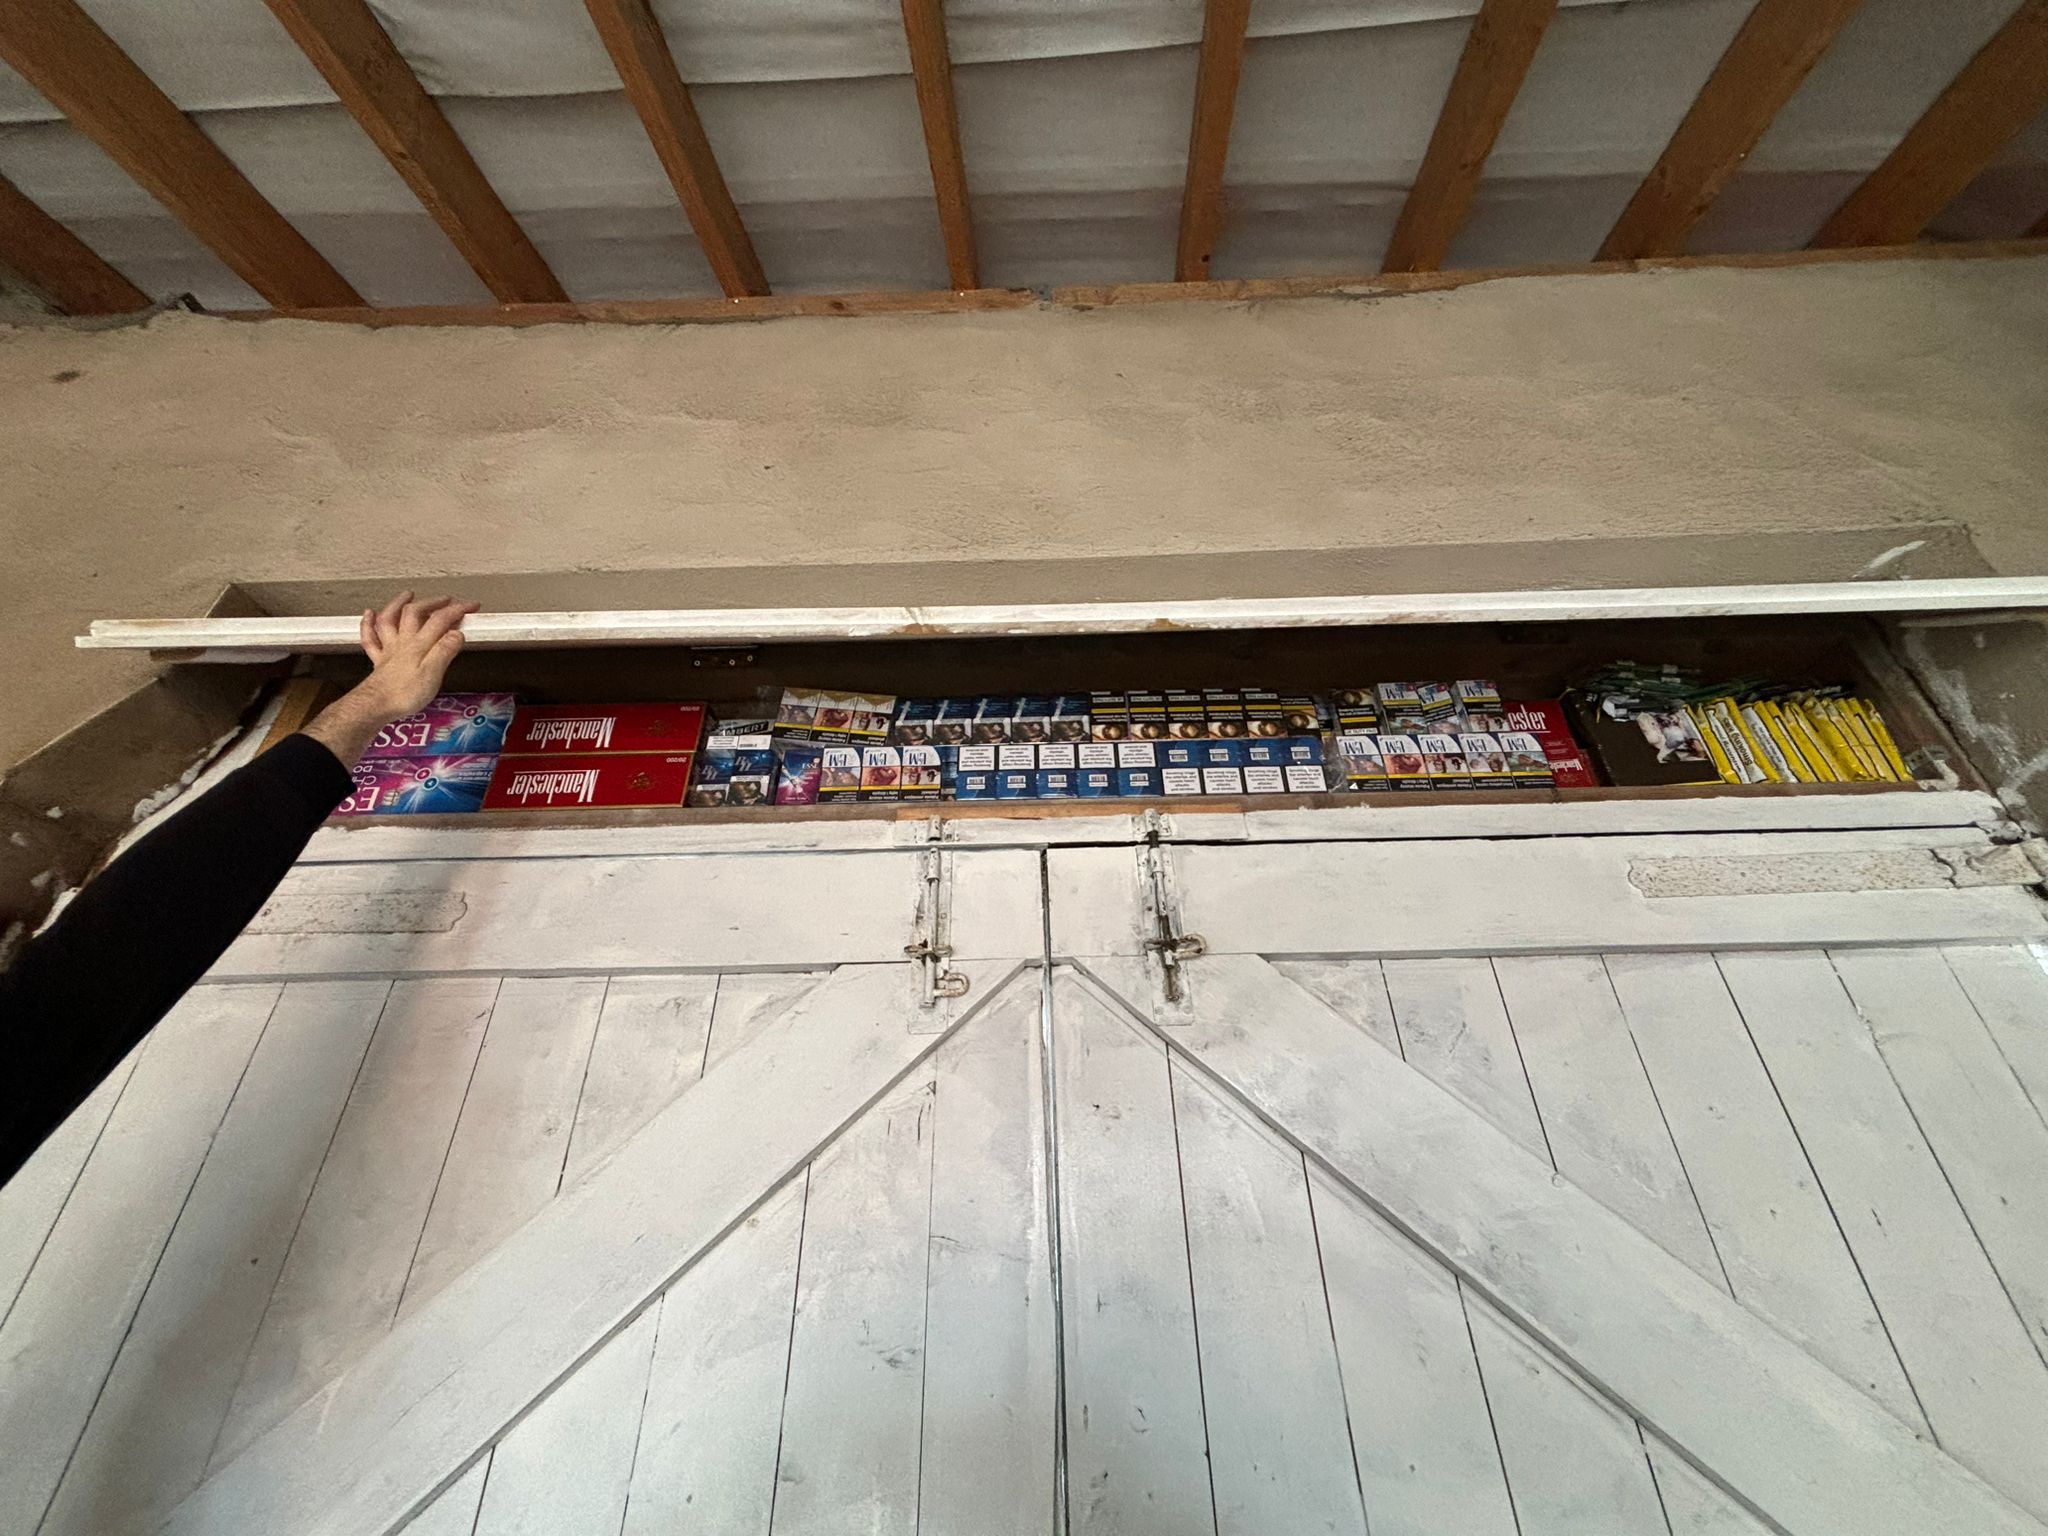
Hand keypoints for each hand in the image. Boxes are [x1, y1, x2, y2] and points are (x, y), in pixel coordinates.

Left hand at [301, 592, 478, 768]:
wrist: (374, 706)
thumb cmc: (403, 694)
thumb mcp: (433, 673)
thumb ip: (445, 651)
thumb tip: (457, 633)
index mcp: (419, 645)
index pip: (440, 620)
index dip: (457, 610)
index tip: (471, 606)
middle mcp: (403, 643)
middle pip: (415, 613)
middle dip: (433, 603)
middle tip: (447, 600)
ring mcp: (389, 651)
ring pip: (390, 619)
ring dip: (399, 604)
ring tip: (408, 595)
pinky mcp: (379, 662)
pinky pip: (370, 638)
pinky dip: (369, 623)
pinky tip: (369, 615)